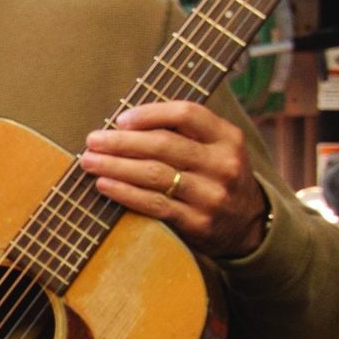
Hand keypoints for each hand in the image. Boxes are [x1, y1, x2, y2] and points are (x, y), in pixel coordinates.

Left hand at [78, 100, 268, 258]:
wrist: (248, 225)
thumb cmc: (217, 176)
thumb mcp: (216, 147)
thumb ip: (184, 131)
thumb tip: (125, 123)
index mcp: (227, 137)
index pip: (186, 113)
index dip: (149, 113)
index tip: (120, 119)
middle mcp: (222, 164)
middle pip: (163, 145)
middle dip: (122, 142)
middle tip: (93, 140)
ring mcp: (211, 195)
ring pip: (155, 175)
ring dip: (116, 166)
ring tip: (90, 161)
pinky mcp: (197, 222)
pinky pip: (154, 204)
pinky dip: (125, 193)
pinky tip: (105, 185)